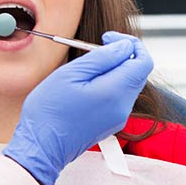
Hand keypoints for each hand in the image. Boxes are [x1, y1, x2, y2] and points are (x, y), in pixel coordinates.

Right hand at [2, 32, 153, 184]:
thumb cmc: (50, 111)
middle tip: (95, 49)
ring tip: (86, 69)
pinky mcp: (111, 123)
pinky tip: (86, 85)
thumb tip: (123, 47)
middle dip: (120, 55)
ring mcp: (118, 116)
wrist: (42, 146)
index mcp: (115, 91)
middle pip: (137, 71)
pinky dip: (108, 84)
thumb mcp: (70, 74)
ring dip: (113, 69)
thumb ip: (101, 58)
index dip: (129, 44)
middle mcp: (123, 106)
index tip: (108, 38)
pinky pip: (118, 96)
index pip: (142, 61)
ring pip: (128, 83)